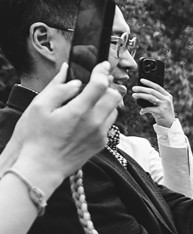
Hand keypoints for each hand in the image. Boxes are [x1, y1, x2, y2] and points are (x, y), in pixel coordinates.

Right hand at [10, 62, 118, 181]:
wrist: (41, 167)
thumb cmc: (36, 138)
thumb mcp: (39, 107)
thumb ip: (57, 89)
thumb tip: (71, 77)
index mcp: (79, 111)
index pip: (100, 85)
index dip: (102, 71)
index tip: (102, 65)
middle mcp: (94, 123)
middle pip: (114, 96)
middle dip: (108, 85)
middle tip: (98, 81)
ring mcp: (100, 135)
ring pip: (115, 110)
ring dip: (107, 100)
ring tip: (92, 98)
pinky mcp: (101, 144)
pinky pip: (109, 124)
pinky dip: (104, 114)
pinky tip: (90, 115)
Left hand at [129, 77, 177, 128]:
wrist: (169, 124)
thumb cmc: (162, 113)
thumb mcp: (161, 103)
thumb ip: (155, 98)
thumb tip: (141, 92)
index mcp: (167, 95)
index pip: (157, 86)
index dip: (149, 82)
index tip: (141, 80)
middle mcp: (167, 99)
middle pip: (152, 91)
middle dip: (142, 89)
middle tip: (133, 88)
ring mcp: (164, 105)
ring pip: (150, 97)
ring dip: (140, 96)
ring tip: (134, 95)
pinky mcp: (161, 111)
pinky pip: (149, 108)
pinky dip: (144, 109)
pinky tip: (141, 111)